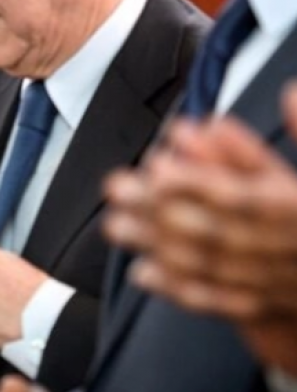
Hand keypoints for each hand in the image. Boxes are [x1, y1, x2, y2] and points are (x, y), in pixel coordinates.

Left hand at [104, 90, 296, 321]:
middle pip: (216, 230)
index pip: (245, 196)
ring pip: (211, 266)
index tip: (158, 166)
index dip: (199, 183)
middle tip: (114, 188)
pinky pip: (222, 301)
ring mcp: (278, 281)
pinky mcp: (272, 303)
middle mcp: (286, 250)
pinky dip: (181, 290)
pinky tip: (141, 273)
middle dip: (161, 211)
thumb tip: (289, 88)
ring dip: (159, 247)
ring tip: (113, 226)